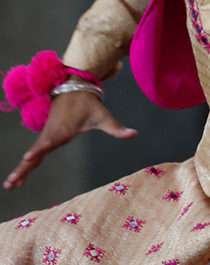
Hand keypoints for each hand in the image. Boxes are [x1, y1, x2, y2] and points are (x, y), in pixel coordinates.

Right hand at [4, 92, 135, 188]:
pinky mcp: (46, 136)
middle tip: (11, 184)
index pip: (48, 142)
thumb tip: (134, 134)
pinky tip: (20, 177)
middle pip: (35, 154)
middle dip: (23, 168)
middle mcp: (51, 135)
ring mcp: (47, 136)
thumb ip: (116, 128)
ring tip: (10, 185)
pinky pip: (35, 153)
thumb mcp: (103, 116)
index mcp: (63, 131)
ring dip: (21, 169)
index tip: (28, 158)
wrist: (74, 88)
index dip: (38, 151)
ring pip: (32, 156)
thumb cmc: (88, 104)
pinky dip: (27, 164)